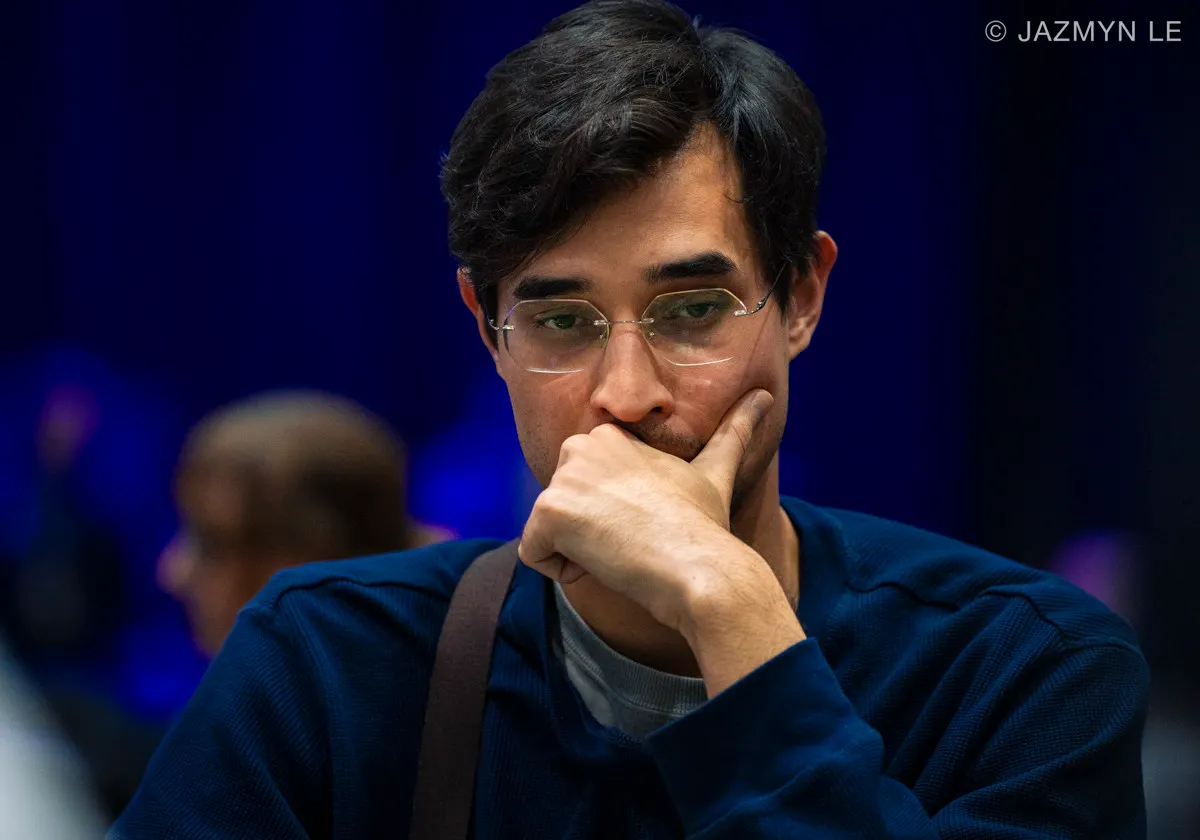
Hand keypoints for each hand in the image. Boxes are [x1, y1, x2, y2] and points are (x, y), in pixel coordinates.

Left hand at [518, 388, 775, 632]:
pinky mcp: (549, 512)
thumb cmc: (706, 526)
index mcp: (609, 435)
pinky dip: (562, 571)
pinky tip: (603, 563)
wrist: (700, 567)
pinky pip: (533, 554)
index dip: (614, 518)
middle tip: (634, 539)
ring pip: (548, 532)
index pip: (584, 491)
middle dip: (591, 533)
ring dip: (579, 553)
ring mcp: (562, 477)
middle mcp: (580, 445)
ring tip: (623, 550)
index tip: (646, 524)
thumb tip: (766, 396)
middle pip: (562, 508)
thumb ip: (733, 432)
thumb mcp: (716, 472)